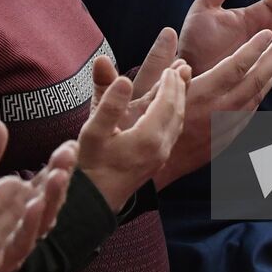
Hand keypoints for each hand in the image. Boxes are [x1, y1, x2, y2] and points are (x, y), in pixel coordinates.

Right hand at [77, 61, 185, 210]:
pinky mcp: (155, 164)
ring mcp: (160, 158)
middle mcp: (160, 148)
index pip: (166, 103)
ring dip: (180, 101)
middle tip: (182, 69)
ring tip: (180, 85)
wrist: (91, 204)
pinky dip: (175, 115)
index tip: (172, 66)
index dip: (170, 83)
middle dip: (179, 88)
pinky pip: (173, 133)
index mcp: (148, 138)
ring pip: (177, 124)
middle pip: (176, 112)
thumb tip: (124, 79)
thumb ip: (109, 105)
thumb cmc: (89, 167)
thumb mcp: (93, 133)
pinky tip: (170, 111)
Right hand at [149, 27, 271, 188]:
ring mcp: (223, 130)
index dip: (254, 48)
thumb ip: (157, 63)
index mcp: (198, 96)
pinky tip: (260, 90)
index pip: (235, 67)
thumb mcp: (140, 92)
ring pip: (256, 100)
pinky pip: (248, 117)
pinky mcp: (222, 143)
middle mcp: (216, 112)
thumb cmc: (136, 130)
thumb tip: (168, 34)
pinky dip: (258, 98)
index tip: (266, 34)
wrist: (145, 175)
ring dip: (269, 78)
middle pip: (255, 82)